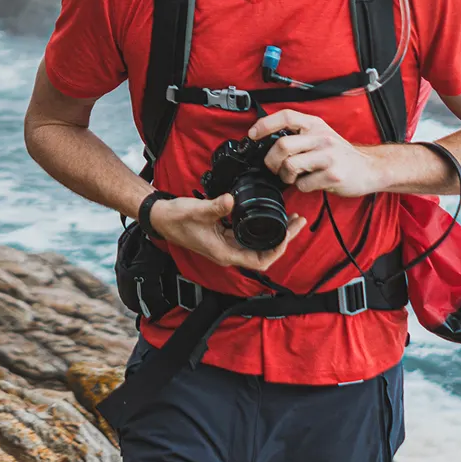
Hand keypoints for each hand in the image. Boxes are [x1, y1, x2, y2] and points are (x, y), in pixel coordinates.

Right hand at [151, 194, 307, 271]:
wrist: (161, 218)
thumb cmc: (176, 219)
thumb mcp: (197, 211)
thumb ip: (216, 207)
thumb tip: (232, 200)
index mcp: (225, 253)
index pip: (260, 261)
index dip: (277, 250)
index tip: (287, 233)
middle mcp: (229, 252)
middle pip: (264, 253)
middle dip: (284, 239)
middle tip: (299, 221)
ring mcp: (227, 245)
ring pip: (259, 244)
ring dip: (276, 233)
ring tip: (291, 217)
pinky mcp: (225, 236)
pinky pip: (249, 235)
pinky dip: (262, 227)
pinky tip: (268, 215)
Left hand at [251, 109, 395, 197]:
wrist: (369, 168)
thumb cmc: (339, 154)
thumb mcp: (320, 136)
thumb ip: (299, 135)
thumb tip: (267, 141)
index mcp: (315, 124)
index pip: (285, 116)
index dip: (264, 124)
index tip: (252, 134)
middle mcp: (321, 137)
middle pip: (282, 146)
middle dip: (271, 161)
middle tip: (274, 168)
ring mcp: (328, 156)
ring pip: (290, 166)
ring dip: (286, 176)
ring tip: (294, 177)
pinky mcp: (333, 175)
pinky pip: (304, 184)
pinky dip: (302, 187)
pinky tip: (311, 183)